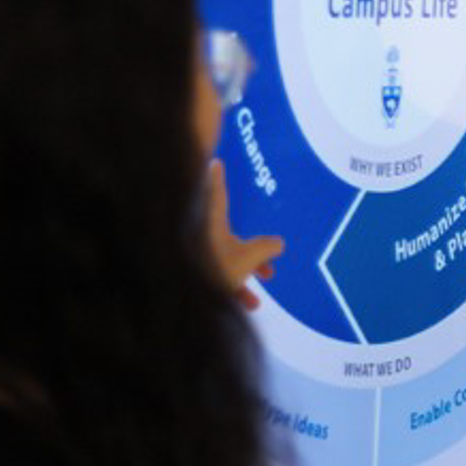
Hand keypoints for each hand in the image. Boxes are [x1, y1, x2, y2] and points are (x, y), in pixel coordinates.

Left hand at [204, 158, 284, 310]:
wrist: (186, 297)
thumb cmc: (217, 267)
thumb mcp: (250, 256)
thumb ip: (267, 247)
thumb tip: (279, 243)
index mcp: (212, 224)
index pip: (218, 195)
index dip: (219, 179)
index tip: (215, 161)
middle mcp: (202, 236)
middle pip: (231, 237)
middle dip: (254, 253)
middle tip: (269, 266)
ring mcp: (197, 256)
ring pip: (226, 260)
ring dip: (248, 274)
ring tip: (262, 288)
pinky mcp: (194, 275)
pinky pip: (218, 278)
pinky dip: (234, 289)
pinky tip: (249, 305)